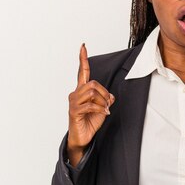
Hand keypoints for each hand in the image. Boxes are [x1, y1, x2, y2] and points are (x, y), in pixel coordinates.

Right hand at [67, 43, 114, 159]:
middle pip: (93, 84)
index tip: (83, 47)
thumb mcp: (102, 108)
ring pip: (92, 93)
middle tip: (108, 104)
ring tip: (104, 110)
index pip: (82, 72)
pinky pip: (90, 105)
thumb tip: (111, 96)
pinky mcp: (74, 111)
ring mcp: (73, 102)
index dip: (83, 59)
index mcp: (81, 91)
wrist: (82, 138)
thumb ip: (105, 99)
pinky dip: (100, 109)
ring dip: (103, 102)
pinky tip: (103, 114)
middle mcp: (75, 94)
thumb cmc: (90, 122)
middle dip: (105, 93)